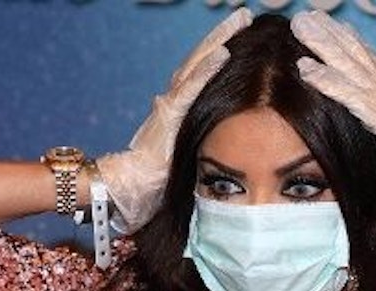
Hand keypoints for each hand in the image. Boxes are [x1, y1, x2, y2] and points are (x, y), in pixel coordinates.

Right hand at [99, 8, 251, 232]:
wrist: (130, 189)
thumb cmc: (158, 177)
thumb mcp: (185, 150)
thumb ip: (200, 136)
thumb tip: (227, 136)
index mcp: (177, 106)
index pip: (200, 69)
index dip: (219, 47)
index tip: (241, 31)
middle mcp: (172, 99)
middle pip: (200, 58)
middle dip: (222, 34)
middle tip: (244, 14)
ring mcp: (169, 106)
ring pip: (196, 65)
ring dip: (218, 41)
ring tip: (239, 22)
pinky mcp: (170, 118)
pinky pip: (191, 88)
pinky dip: (206, 69)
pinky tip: (223, 53)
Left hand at [291, 11, 375, 214]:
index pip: (372, 65)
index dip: (355, 44)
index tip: (340, 28)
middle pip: (356, 56)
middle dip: (332, 35)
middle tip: (309, 16)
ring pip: (347, 65)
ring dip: (322, 44)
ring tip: (301, 25)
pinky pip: (346, 94)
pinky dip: (324, 80)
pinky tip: (305, 67)